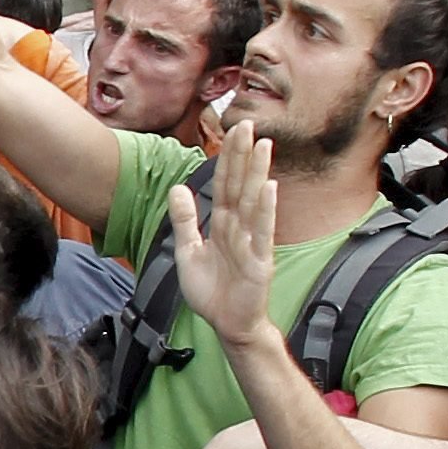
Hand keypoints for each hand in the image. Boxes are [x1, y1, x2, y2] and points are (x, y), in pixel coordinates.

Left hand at [163, 122, 282, 352]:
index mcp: (223, 224)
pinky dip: (266, 210)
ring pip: (254, 202)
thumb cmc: (212, 292)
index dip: (227, 158)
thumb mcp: (187, 252)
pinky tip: (270, 188)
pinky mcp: (260, 261)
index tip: (232, 130)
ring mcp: (252, 242)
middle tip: (248, 123)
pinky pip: (262, 232)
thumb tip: (177, 189)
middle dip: (243, 155)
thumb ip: (184, 221)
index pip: (224, 184)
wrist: (227, 325)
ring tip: (264, 145)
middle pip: (240, 185)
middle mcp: (240, 228)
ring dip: (258, 173)